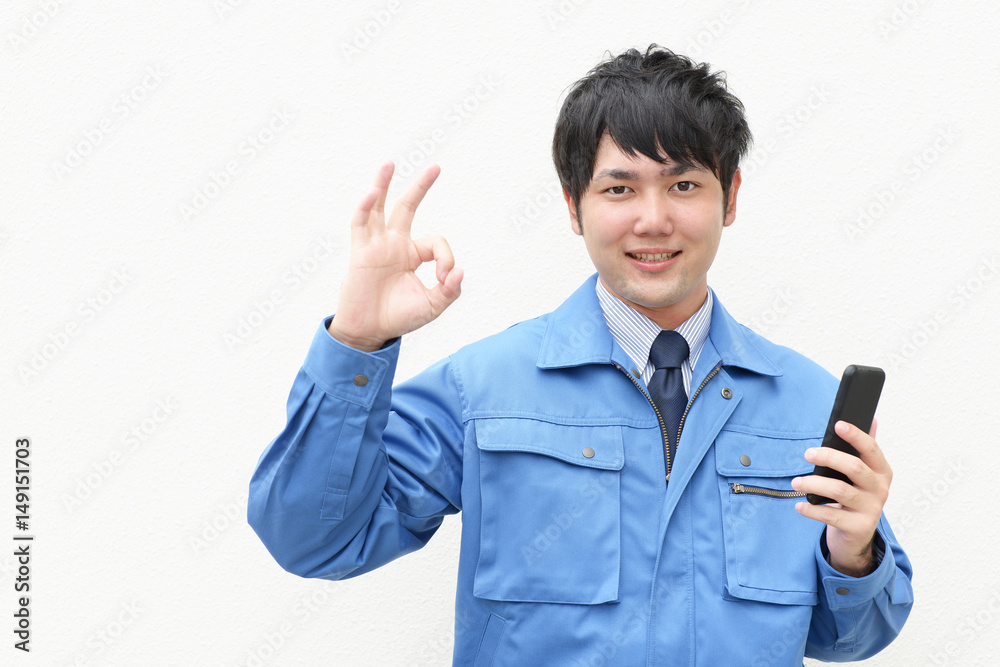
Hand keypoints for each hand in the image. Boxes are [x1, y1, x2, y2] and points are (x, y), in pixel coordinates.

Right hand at [327, 161, 463, 351]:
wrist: (370, 332)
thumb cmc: (399, 318)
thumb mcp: (433, 306)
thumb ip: (450, 290)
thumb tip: (460, 270)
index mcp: (413, 255)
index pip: (437, 242)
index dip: (447, 257)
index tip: (446, 277)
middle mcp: (394, 244)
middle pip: (407, 207)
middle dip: (421, 187)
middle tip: (436, 167)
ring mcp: (376, 246)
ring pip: (380, 208)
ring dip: (383, 185)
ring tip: (390, 163)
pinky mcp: (360, 252)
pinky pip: (361, 224)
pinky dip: (366, 208)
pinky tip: (373, 193)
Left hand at [792, 419, 891, 576]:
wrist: (856, 536)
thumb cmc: (855, 498)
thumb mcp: (864, 475)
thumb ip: (865, 450)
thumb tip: (873, 419)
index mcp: (881, 472)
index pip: (871, 449)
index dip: (856, 436)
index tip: (838, 424)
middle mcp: (880, 489)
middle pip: (854, 467)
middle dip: (828, 457)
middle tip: (807, 453)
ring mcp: (871, 509)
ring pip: (840, 491)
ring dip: (814, 484)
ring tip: (796, 482)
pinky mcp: (858, 527)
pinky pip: (831, 516)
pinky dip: (812, 510)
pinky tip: (800, 506)